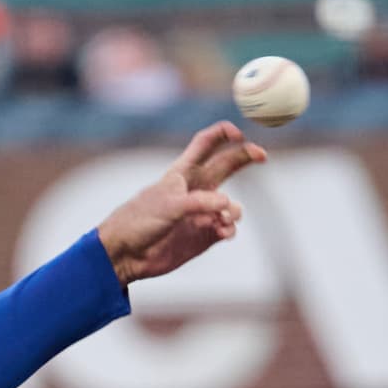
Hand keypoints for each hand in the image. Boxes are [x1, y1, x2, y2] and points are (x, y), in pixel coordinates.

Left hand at [94, 121, 268, 284]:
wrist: (125, 254)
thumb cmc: (139, 221)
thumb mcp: (167, 205)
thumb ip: (198, 202)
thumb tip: (227, 203)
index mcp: (183, 173)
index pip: (206, 144)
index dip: (222, 133)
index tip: (239, 133)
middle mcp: (196, 190)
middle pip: (227, 166)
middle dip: (245, 157)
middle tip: (263, 155)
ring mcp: (202, 213)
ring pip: (231, 204)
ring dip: (234, 209)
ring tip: (223, 218)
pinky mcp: (204, 236)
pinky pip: (227, 228)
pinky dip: (230, 229)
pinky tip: (223, 232)